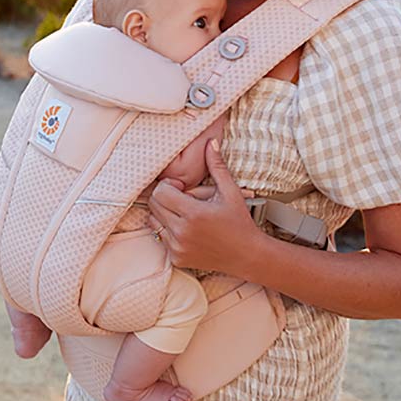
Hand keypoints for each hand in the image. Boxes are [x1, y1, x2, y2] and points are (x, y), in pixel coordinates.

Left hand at [147, 140, 266, 272]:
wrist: (247, 255)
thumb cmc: (240, 222)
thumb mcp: (231, 192)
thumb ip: (217, 166)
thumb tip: (210, 142)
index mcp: (193, 214)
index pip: (160, 192)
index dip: (169, 185)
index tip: (182, 188)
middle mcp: (182, 232)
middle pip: (153, 205)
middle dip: (165, 197)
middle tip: (183, 199)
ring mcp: (178, 247)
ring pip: (153, 221)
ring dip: (164, 214)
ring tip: (184, 214)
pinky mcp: (177, 258)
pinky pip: (160, 238)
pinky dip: (168, 230)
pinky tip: (187, 229)